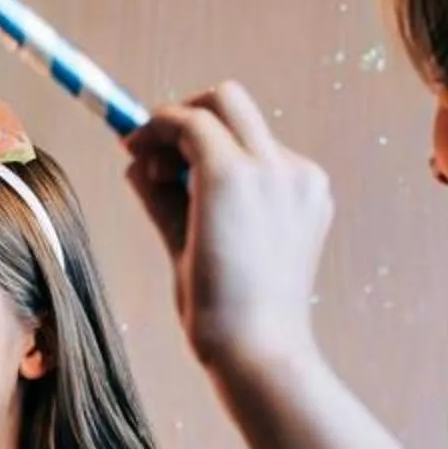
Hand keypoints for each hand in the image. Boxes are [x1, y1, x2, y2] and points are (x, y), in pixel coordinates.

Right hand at [123, 82, 335, 381]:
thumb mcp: (174, 242)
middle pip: (227, 101)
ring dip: (218, 143)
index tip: (132, 144)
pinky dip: (245, 167)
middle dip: (188, 114)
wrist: (262, 347)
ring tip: (191, 188)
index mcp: (231, 177)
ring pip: (251, 129)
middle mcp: (273, 167)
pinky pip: (274, 159)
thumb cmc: (211, 307)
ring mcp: (301, 179)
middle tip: (162, 149)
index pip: (189, 120)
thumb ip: (156, 191)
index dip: (153, 126)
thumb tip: (138, 162)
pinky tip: (226, 208)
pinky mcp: (315, 195)